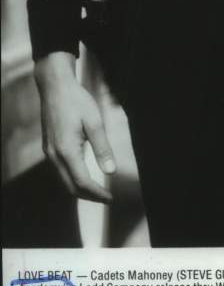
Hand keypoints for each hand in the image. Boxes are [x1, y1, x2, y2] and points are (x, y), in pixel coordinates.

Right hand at [35, 52, 114, 202]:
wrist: (55, 87)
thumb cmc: (76, 101)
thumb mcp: (94, 121)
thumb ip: (102, 147)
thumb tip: (111, 171)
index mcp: (66, 150)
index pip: (82, 182)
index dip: (97, 193)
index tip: (111, 198)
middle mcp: (54, 156)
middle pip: (71, 187)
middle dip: (89, 196)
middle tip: (107, 198)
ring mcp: (49, 153)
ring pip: (64, 181)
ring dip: (81, 189)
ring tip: (99, 191)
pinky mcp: (49, 149)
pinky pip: (60, 172)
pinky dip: (73, 179)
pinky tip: (85, 176)